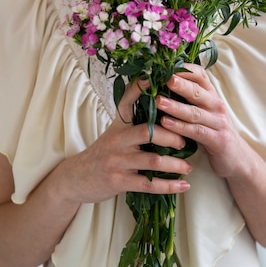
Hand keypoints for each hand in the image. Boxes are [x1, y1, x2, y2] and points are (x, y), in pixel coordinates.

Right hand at [65, 78, 192, 204]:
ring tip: (189, 166)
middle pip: (147, 131)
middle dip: (171, 136)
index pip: (128, 101)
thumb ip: (134, 122)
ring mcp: (117, 160)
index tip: (157, 80)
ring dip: (175, 165)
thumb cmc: (103, 152)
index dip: (141, 89)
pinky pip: (148, 184)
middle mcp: (118, 139)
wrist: (76, 178)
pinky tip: (183, 185)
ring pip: (152, 160)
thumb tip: (164, 109)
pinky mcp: (118, 181)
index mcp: (119, 124)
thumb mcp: (114, 132)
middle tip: (186, 141)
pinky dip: (169, 186)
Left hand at [156, 63, 246, 178]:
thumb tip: (160, 84)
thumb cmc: (213, 131)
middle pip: (197, 91)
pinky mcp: (217, 140)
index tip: (168, 65)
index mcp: (211, 95)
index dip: (185, 69)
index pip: (200, 75)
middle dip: (180, 84)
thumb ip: (188, 98)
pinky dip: (180, 127)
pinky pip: (196, 131)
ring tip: (158, 102)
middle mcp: (216, 105)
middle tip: (165, 79)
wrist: (237, 158)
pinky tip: (166, 123)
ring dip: (175, 106)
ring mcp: (218, 122)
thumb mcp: (204, 112)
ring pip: (194, 112)